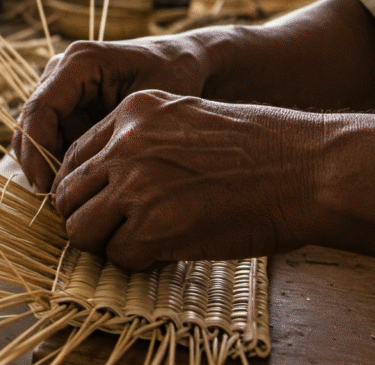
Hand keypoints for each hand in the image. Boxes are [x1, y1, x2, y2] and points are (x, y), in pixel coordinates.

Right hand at [13, 38, 209, 191]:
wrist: (185, 63)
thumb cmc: (176, 78)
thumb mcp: (149, 110)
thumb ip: (114, 139)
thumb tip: (85, 181)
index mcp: (79, 63)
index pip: (40, 110)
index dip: (36, 151)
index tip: (46, 188)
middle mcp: (60, 72)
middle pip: (31, 124)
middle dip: (38, 164)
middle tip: (56, 203)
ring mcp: (59, 88)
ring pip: (36, 135)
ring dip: (48, 166)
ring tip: (69, 199)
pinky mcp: (64, 105)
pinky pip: (51, 138)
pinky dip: (60, 163)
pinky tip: (79, 186)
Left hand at [51, 90, 321, 270]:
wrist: (307, 169)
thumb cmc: (258, 148)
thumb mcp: (187, 117)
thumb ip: (140, 140)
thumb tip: (104, 179)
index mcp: (131, 112)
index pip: (72, 156)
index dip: (81, 188)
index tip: (97, 204)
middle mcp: (124, 144)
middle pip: (66, 195)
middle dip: (85, 218)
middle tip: (112, 231)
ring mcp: (136, 185)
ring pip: (81, 230)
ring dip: (105, 243)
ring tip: (137, 243)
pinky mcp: (154, 226)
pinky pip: (119, 256)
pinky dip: (137, 262)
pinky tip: (166, 251)